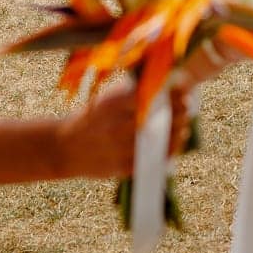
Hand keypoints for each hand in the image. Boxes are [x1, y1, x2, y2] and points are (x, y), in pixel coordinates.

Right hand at [56, 83, 190, 178]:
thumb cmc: (91, 119)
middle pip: (158, 119)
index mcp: (112, 103)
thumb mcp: (105, 100)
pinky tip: (172, 146)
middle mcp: (116, 124)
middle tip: (187, 108)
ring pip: (159, 142)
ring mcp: (119, 148)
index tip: (183, 90)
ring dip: (176, 134)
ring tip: (182, 128)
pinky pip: (151, 161)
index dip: (171, 94)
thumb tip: (164, 85)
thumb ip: (130, 94)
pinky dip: (165, 154)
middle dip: (178, 113)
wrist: (64, 148)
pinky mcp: (122, 167)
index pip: (150, 96)